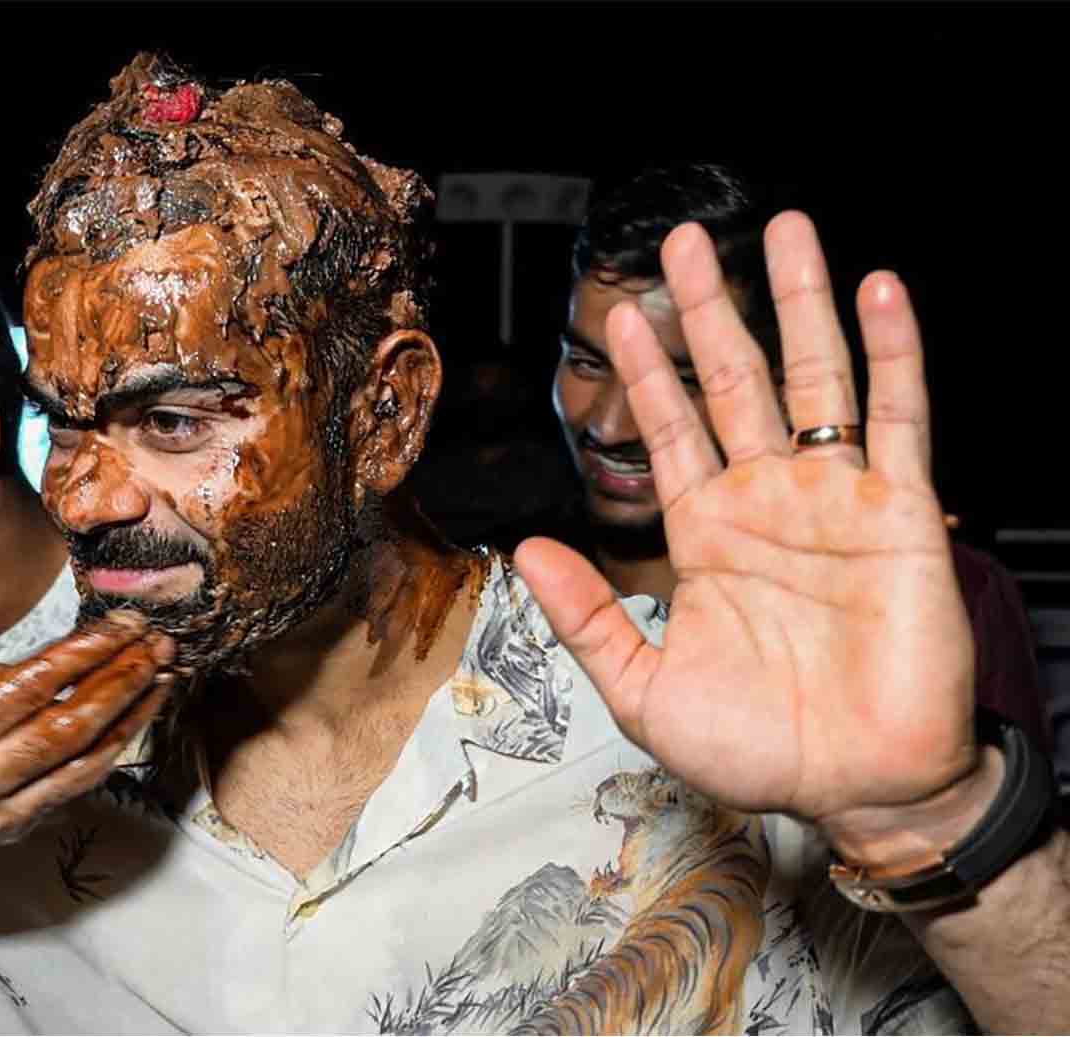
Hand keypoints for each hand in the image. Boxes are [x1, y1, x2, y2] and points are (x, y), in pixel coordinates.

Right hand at [0, 612, 174, 895]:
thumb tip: (39, 663)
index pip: (28, 686)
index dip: (84, 652)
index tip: (121, 624)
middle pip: (67, 725)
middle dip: (122, 679)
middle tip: (158, 643)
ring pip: (82, 762)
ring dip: (130, 717)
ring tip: (162, 677)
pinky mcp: (6, 834)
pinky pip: (72, 791)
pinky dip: (109, 755)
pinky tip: (133, 723)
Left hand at [516, 213, 977, 864]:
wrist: (854, 789)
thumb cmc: (755, 748)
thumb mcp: (642, 688)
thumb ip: (585, 617)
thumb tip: (523, 549)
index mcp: (706, 533)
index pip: (670, 429)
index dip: (648, 371)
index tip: (623, 310)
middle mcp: (767, 500)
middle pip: (734, 379)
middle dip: (712, 309)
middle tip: (688, 239)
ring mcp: (834, 499)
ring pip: (816, 377)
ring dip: (802, 302)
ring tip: (785, 228)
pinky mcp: (901, 513)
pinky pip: (898, 418)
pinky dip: (894, 353)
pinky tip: (880, 291)